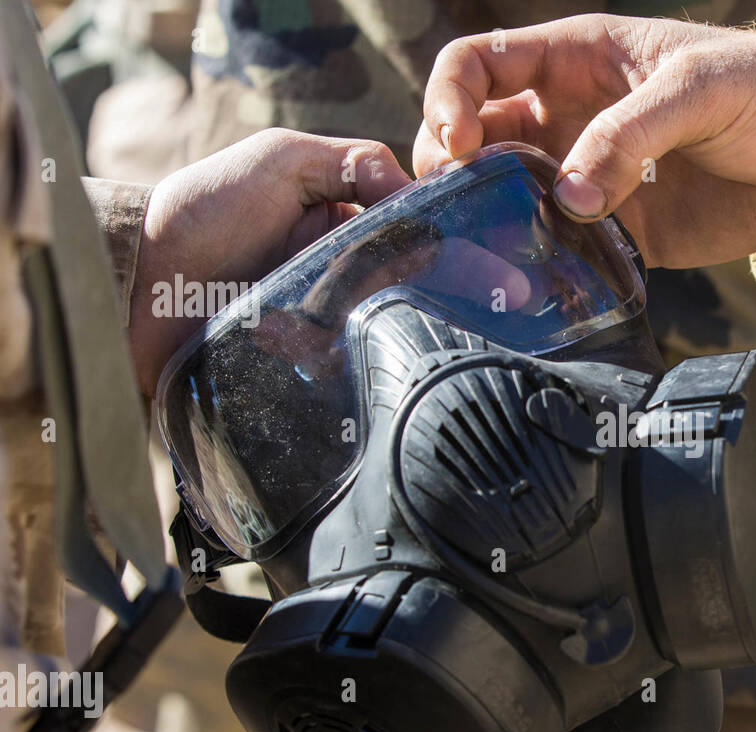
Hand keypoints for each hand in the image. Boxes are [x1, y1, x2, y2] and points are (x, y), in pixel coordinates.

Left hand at [130, 128, 410, 394]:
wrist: (138, 281)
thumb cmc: (205, 208)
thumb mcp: (282, 158)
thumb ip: (355, 162)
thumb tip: (422, 194)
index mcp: (345, 223)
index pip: (410, 232)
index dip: (425, 237)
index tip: (435, 244)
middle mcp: (343, 273)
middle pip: (400, 284)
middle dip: (395, 282)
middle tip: (373, 279)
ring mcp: (325, 321)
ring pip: (376, 327)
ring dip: (361, 320)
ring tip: (330, 312)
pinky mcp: (304, 365)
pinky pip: (341, 369)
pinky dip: (334, 360)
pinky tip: (312, 348)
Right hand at [415, 14, 755, 269]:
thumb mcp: (694, 89)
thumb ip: (629, 136)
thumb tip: (570, 198)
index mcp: (575, 60)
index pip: (479, 64)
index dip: (450, 98)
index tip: (460, 143)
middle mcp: (568, 116)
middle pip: (477, 134)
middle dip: (452, 164)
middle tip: (457, 199)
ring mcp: (588, 175)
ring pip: (509, 195)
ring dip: (491, 217)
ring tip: (490, 242)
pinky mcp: (616, 228)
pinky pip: (561, 246)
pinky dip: (543, 260)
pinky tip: (541, 273)